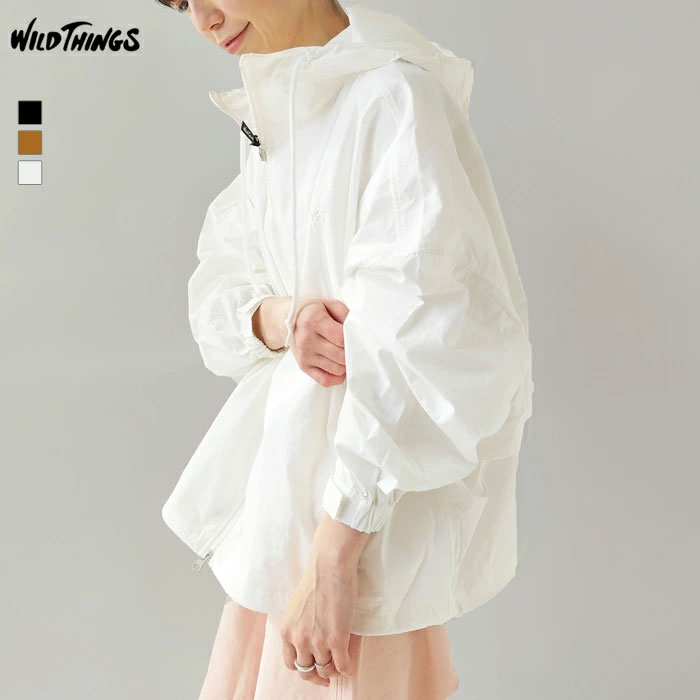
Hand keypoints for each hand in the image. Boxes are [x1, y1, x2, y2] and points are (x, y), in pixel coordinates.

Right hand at [255, 295, 348, 386]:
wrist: (287, 319)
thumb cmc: (312, 312)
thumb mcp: (329, 304)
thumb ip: (345, 314)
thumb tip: (357, 331)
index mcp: (313, 320)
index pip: (341, 338)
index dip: (353, 339)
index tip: (355, 336)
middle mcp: (306, 340)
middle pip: (341, 356)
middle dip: (351, 352)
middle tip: (353, 346)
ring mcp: (304, 355)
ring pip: (337, 369)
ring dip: (346, 364)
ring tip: (345, 354)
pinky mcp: (303, 367)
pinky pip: (325, 380)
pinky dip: (337, 377)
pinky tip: (339, 366)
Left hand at [279, 513, 369, 686]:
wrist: (330, 566)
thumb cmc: (317, 579)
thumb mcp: (298, 606)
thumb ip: (300, 625)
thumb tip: (311, 636)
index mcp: (287, 630)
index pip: (290, 663)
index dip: (304, 669)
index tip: (313, 669)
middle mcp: (299, 639)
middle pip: (306, 670)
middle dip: (318, 676)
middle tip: (327, 675)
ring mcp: (318, 642)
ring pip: (326, 670)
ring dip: (334, 669)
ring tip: (341, 664)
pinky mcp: (337, 640)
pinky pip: (343, 666)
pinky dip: (348, 668)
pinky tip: (350, 663)